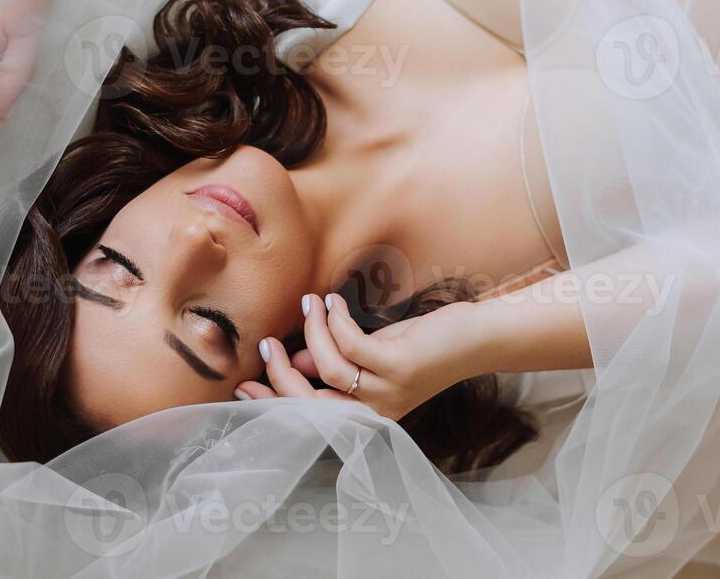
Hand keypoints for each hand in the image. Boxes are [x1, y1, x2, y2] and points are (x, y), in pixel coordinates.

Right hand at [237, 293, 483, 420]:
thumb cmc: (425, 345)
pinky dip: (335, 321)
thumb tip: (296, 359)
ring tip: (310, 305)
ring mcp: (386, 393)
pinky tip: (333, 303)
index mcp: (366, 415)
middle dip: (281, 371)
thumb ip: (338, 364)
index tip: (244, 384)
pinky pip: (350, 344)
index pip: (309, 416)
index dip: (273, 401)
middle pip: (309, 402)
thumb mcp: (374, 358)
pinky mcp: (397, 368)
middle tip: (267, 341)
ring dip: (311, 332)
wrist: (475, 339)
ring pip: (326, 368)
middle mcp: (375, 413)